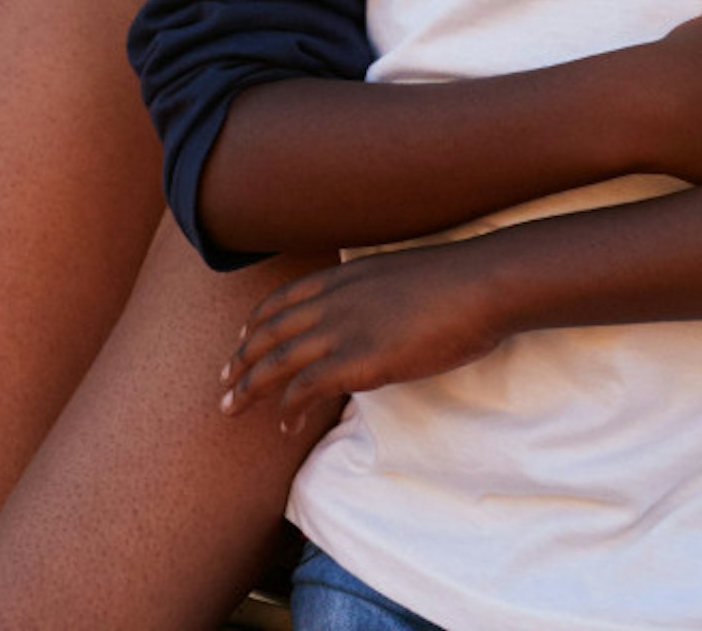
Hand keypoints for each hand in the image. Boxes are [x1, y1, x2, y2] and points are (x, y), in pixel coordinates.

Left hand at [222, 241, 515, 428]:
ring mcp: (343, 330)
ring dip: (250, 388)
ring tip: (232, 409)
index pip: (281, 300)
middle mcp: (333, 300)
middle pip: (269, 331)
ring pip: (278, 362)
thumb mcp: (396, 277)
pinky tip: (284, 425)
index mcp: (342, 277)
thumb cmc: (453, 282)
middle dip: (240, 360)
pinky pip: (308, 388)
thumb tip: (368, 316)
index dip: (256, 324)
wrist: (479, 285)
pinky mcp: (358, 361)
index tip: (241, 342)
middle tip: (222, 383)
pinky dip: (290, 408)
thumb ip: (370, 295)